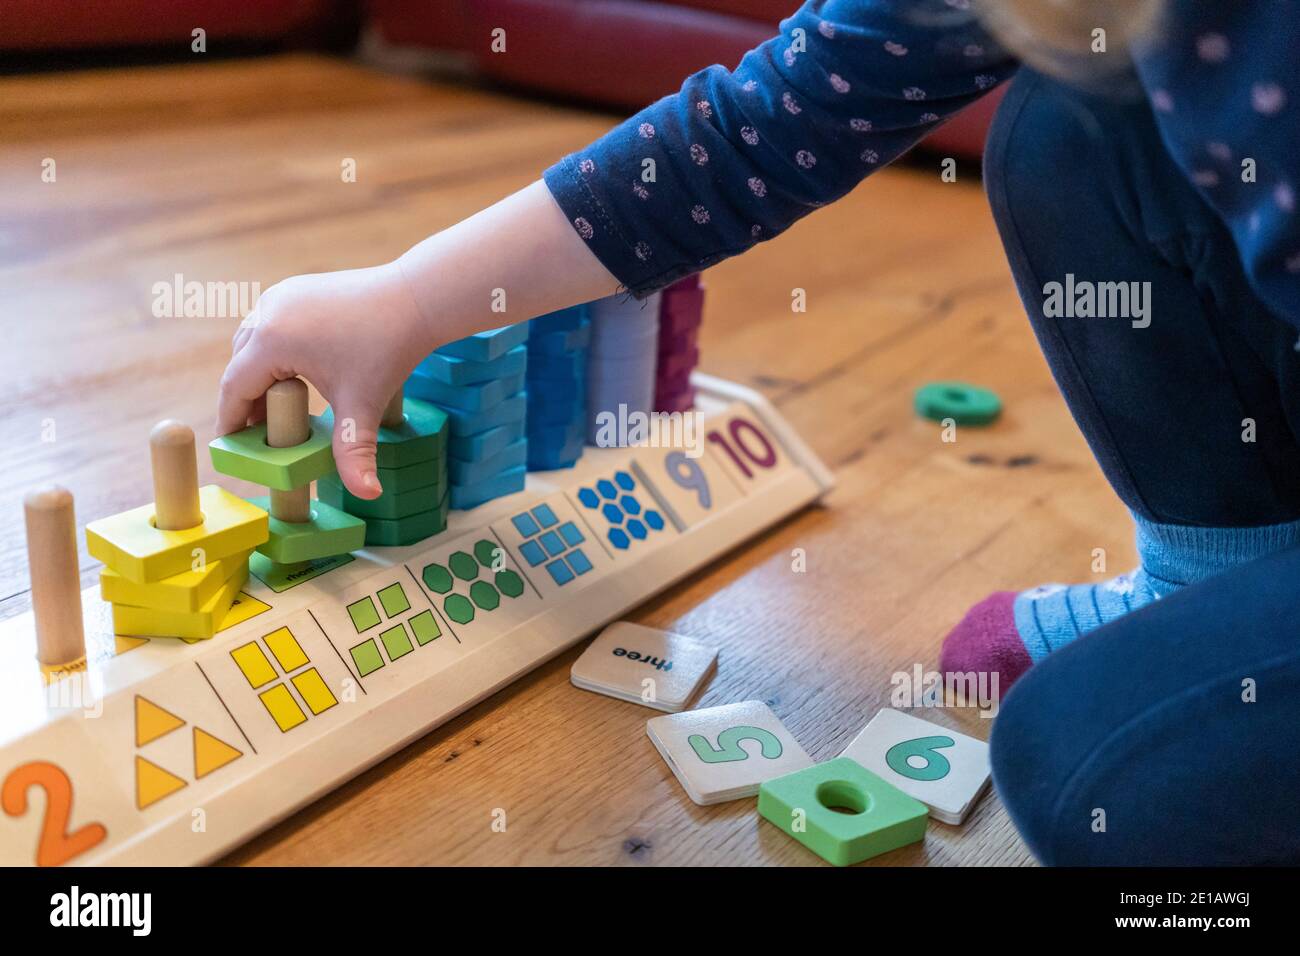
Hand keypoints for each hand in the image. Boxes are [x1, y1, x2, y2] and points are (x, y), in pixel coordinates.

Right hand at [217, 261, 426, 498]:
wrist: (415, 299)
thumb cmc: (387, 350)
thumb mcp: (363, 404)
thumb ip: (355, 452)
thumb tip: (367, 494)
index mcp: (271, 341)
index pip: (234, 387)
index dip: (230, 419)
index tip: (230, 446)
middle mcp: (267, 312)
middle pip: (240, 366)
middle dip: (244, 401)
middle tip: (256, 435)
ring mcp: (280, 296)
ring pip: (252, 344)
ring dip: (257, 375)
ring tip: (274, 409)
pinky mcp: (296, 289)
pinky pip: (271, 325)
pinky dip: (272, 351)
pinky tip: (291, 375)